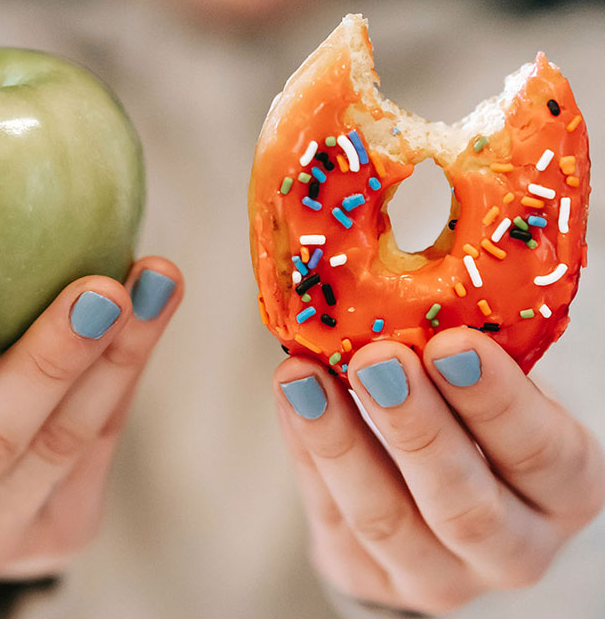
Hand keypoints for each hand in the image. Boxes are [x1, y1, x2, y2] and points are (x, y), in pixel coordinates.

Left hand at [274, 328, 604, 614]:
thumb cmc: (474, 420)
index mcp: (560, 488)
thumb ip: (467, 352)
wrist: (437, 498)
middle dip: (416, 428)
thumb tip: (410, 273)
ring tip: (303, 376)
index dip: (497, 401)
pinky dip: (305, 452)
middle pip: (466, 507)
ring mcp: (437, 575)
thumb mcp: (491, 387)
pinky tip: (291, 396)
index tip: (451, 343)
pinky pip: (331, 517)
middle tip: (377, 359)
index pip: (543, 454)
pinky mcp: (369, 578)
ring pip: (385, 521)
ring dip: (339, 442)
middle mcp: (510, 547)